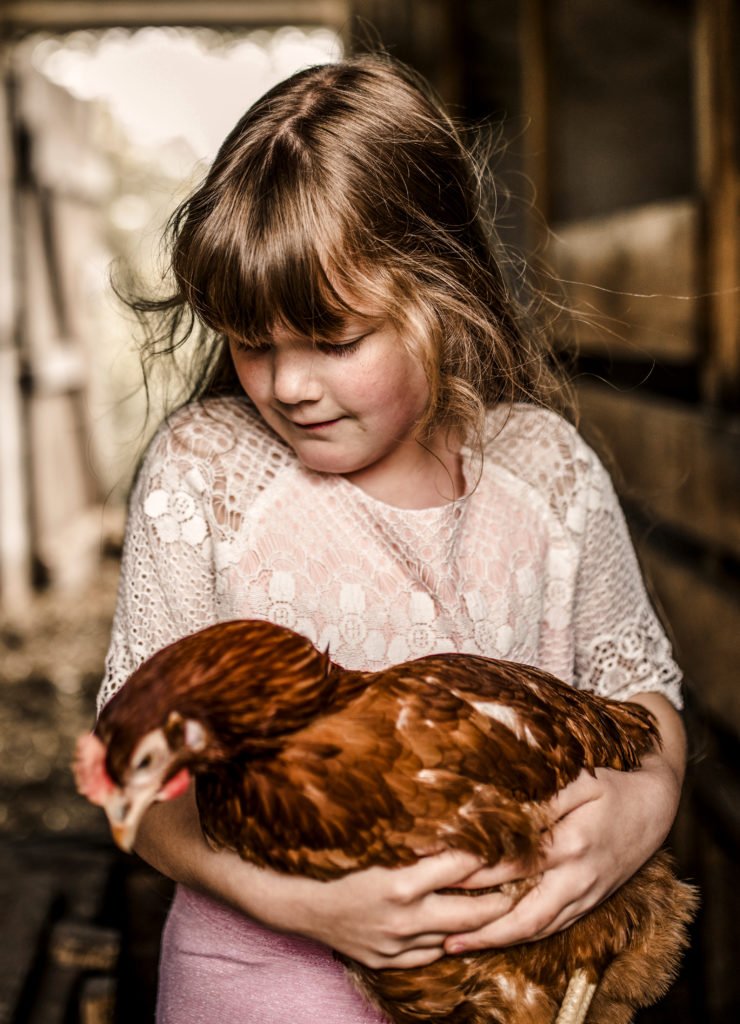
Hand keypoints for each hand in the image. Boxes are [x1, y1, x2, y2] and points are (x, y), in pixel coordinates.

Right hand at [269, 850, 519, 968]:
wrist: (303, 904)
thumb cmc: (340, 863)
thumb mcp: (379, 845)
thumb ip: (419, 840)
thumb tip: (457, 821)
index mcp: (402, 884)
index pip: (461, 867)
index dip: (490, 855)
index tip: (512, 846)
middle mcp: (404, 918)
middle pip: (472, 913)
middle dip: (502, 899)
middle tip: (523, 886)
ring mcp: (398, 946)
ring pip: (455, 938)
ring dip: (478, 923)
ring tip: (501, 906)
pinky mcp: (389, 963)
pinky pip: (431, 956)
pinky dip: (446, 941)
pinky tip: (460, 929)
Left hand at [443, 750, 681, 953]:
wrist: (657, 806)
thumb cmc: (614, 785)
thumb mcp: (581, 779)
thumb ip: (542, 794)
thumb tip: (499, 804)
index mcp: (570, 846)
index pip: (511, 866)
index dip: (471, 872)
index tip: (435, 871)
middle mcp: (577, 879)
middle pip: (522, 915)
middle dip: (479, 927)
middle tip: (438, 933)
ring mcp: (585, 895)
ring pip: (537, 930)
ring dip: (496, 941)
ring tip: (455, 945)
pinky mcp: (590, 902)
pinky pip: (552, 928)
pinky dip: (521, 937)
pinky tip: (494, 937)